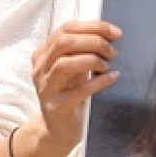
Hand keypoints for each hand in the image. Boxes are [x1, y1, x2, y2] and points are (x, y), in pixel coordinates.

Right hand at [31, 20, 121, 150]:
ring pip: (65, 64)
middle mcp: (40, 69)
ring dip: (92, 60)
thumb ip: (83, 52)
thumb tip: (110, 35)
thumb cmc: (70, 94)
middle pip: (64, 43)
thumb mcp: (74, 69)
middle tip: (113, 51)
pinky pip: (79, 90)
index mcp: (43, 55)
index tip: (115, 32)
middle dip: (94, 41)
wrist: (58, 130)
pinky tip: (112, 77)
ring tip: (107, 65)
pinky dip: (99, 81)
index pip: (66, 29)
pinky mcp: (56, 107)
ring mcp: (46, 89)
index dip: (93, 27)